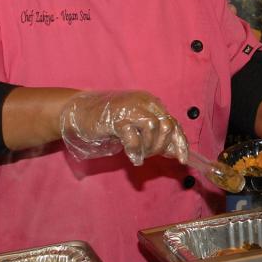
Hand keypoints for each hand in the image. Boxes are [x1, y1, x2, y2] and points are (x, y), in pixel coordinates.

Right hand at [59, 91, 187, 165]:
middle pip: (167, 124)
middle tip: (149, 154)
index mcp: (151, 103)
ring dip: (149, 148)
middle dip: (162, 146)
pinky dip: (136, 150)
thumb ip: (154, 136)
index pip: (173, 122)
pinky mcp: (116, 117)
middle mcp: (144, 102)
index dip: (180, 142)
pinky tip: (133, 158)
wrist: (78, 112)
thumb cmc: (108, 121)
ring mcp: (130, 107)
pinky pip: (134, 136)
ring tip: (139, 155)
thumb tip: (175, 152)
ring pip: (154, 128)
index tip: (182, 160)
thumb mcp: (135, 128)